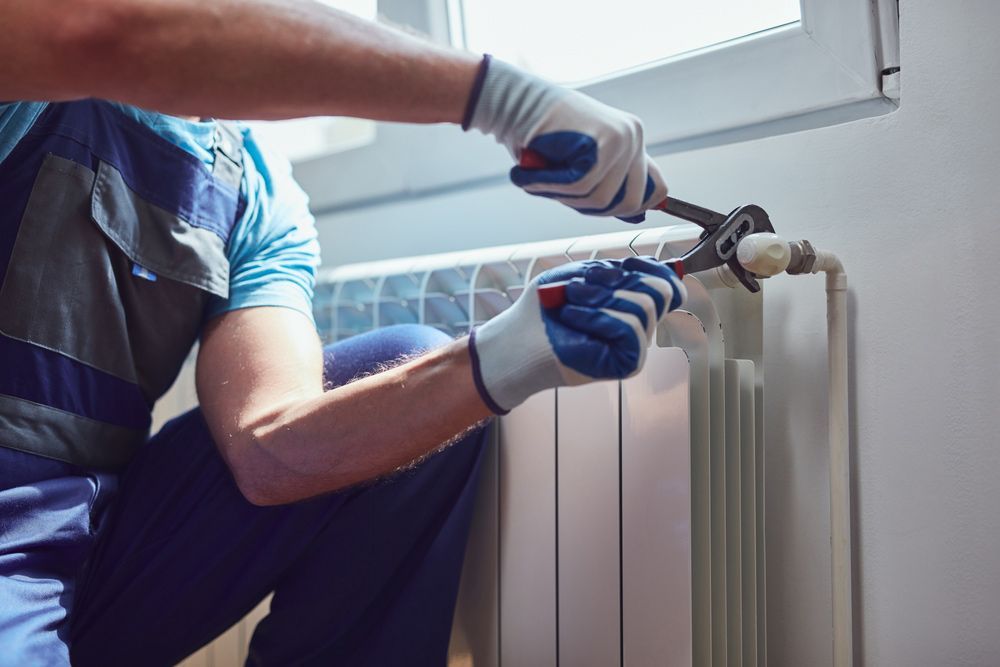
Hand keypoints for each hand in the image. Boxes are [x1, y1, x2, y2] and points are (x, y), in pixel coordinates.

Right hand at [464, 56, 665, 222]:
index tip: (602, 209)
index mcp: (632, 140)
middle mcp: (633, 136)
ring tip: (541, 180)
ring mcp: (622, 137)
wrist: (514, 104)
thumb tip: (638, 215)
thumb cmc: (540, 139)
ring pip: (602, 199)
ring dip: (565, 197)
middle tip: (561, 194)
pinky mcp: (604, 141)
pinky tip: (533, 175)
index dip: (630, 208)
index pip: (656, 190)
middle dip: (592, 209)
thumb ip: (608, 186)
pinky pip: (582, 186)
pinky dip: (552, 186)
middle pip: (630, 203)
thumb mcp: (582, 167)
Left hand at [468, 256, 685, 413]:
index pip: (669, 284)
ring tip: (569, 301)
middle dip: (619, 280)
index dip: (654, 268)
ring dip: (600, 296)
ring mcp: (635, 345)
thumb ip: (616, 271)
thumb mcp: (580, 277)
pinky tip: (572, 317)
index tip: (625, 264)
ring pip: (645, 306)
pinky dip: (598, 316)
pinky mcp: (628, 363)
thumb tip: (659, 270)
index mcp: (630, 302)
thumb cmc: (545, 307)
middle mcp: (640, 324)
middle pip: (660, 290)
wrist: (519, 338)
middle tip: (579, 286)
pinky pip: (631, 330)